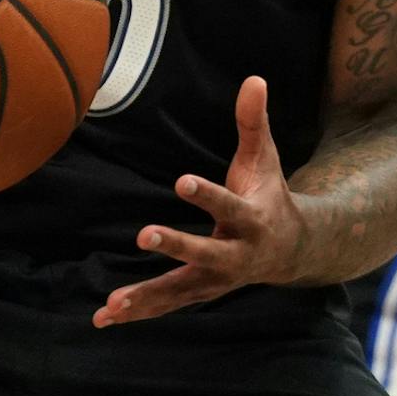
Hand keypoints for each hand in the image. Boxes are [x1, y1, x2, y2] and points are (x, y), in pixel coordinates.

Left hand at [96, 77, 307, 326]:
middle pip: (205, 252)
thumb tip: (254, 79)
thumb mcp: (265, 159)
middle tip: (144, 234)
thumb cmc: (270, 196)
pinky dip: (139, 311)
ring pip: (181, 289)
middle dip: (177, 245)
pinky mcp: (201, 291)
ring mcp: (217, 278)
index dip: (206, 193)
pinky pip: (168, 304)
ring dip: (147, 296)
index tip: (180, 180)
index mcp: (253, 218)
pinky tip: (104, 316)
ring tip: (113, 302)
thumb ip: (254, 122)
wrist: (292, 250)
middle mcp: (237, 254)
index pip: (227, 204)